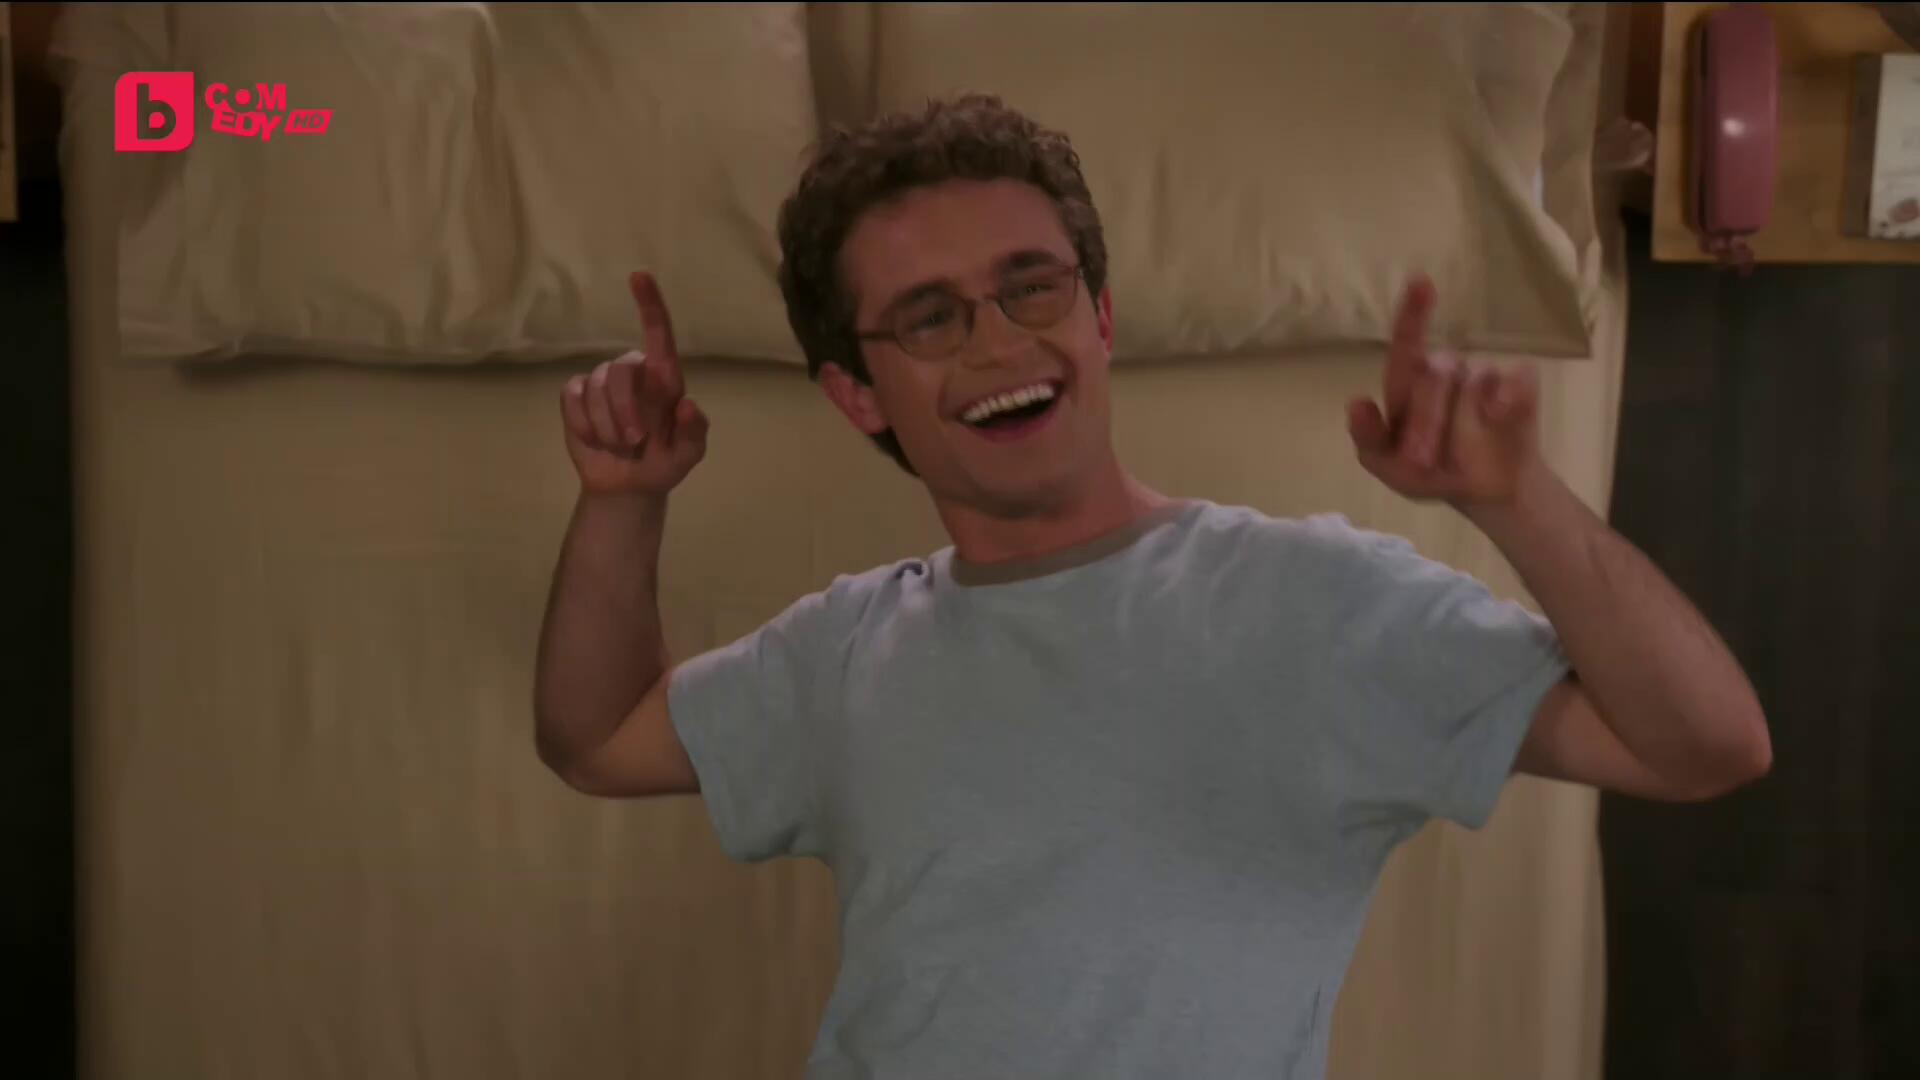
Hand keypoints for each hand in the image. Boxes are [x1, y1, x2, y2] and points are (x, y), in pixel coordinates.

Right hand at [560, 272, 709, 496]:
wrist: (628, 486)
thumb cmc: (664, 463)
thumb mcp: (688, 456)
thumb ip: (694, 433)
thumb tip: (687, 405)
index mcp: (665, 379)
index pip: (659, 334)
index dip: (650, 304)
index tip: (639, 276)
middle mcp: (633, 372)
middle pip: (620, 371)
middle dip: (624, 411)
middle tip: (634, 443)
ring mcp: (601, 382)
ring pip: (594, 389)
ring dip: (606, 426)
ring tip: (619, 446)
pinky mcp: (575, 396)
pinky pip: (571, 399)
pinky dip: (584, 425)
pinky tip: (595, 441)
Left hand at [1347, 276, 1542, 508]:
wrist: (1489, 491)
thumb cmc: (1435, 472)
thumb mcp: (1393, 469)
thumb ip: (1368, 439)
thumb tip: (1356, 402)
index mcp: (1408, 386)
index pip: (1406, 346)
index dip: (1412, 315)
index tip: (1421, 282)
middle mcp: (1445, 372)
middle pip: (1435, 374)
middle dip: (1427, 423)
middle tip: (1424, 461)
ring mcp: (1483, 376)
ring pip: (1474, 380)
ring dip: (1463, 425)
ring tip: (1460, 456)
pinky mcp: (1520, 384)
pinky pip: (1516, 377)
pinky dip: (1508, 396)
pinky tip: (1497, 416)